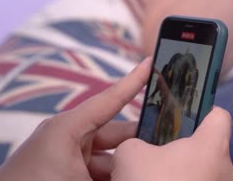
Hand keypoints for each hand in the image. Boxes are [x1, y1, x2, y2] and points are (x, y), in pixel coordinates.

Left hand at [0, 57, 152, 180]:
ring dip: (126, 166)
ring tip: (144, 170)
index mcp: (68, 129)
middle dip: (139, 144)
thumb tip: (137, 166)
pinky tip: (126, 177)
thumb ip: (115, 171)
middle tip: (165, 150)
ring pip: (111, 157)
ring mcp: (68, 157)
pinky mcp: (67, 172)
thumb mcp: (80, 180)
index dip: (134, 81)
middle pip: (117, 134)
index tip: (150, 63)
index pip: (110, 99)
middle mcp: (70, 138)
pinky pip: (98, 170)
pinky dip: (112, 176)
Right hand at [111, 107, 232, 180]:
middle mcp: (226, 170)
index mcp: (212, 146)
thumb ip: (137, 142)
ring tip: (153, 178)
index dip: (200, 112)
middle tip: (155, 156)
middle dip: (182, 150)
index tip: (179, 119)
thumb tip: (140, 148)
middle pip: (207, 148)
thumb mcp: (130, 154)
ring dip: (181, 174)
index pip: (219, 115)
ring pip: (202, 174)